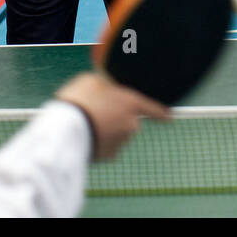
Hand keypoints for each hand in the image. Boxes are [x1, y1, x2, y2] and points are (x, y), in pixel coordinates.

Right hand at [55, 73, 169, 160]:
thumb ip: (106, 85)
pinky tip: (85, 136)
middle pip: (128, 120)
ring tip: (85, 123)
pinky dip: (98, 142)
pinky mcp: (109, 156)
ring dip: (105, 130)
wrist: (67, 129)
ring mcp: (122, 141)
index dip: (161, 112)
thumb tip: (106, 88)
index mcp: (131, 102)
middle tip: (95, 112)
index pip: (152, 107)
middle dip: (116, 118)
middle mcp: (132, 124)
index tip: (170, 117)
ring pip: (116, 134)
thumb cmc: (79, 99)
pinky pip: (106, 146)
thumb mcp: (91, 80)